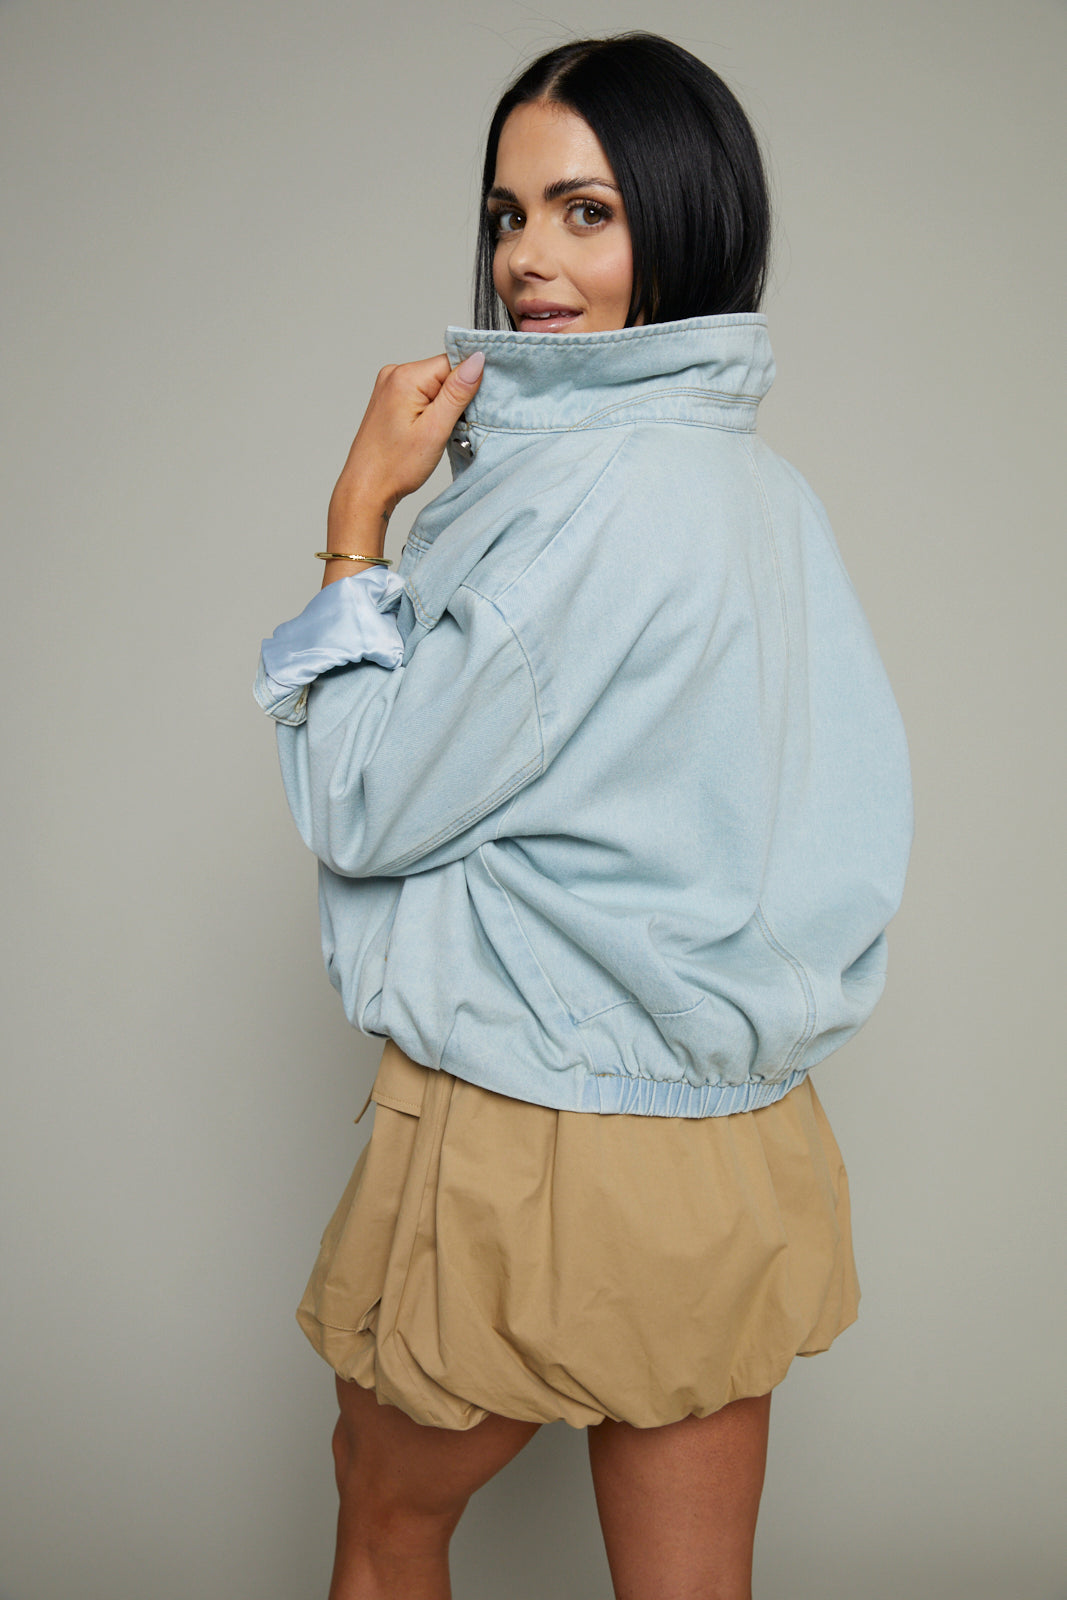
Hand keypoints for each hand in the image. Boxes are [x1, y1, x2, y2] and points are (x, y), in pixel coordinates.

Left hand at [328, 351, 484, 533]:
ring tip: (433, 433)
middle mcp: (394, 374)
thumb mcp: (435, 429)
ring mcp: (389, 385)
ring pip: (434, 385)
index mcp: (405, 376)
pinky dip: (431, 411)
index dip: (466, 387)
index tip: (464, 413)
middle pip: (444, 373)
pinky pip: (422, 394)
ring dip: (443, 407)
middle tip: (448, 428)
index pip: (453, 363)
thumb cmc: (395, 465)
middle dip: (455, 398)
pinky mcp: (390, 398)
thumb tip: (477, 359)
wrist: (367, 487)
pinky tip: (424, 431)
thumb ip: (457, 392)